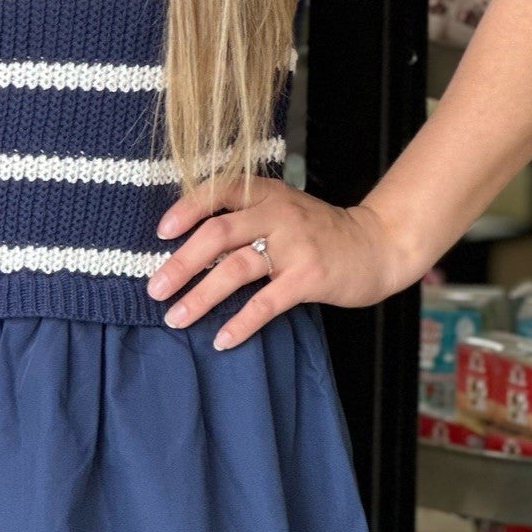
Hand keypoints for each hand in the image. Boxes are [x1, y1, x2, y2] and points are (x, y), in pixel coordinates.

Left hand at [145, 176, 411, 348]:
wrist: (377, 245)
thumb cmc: (319, 231)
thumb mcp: (283, 209)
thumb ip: (246, 216)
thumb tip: (188, 241)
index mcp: (267, 193)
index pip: (219, 191)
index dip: (187, 209)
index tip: (160, 232)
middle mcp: (279, 214)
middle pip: (218, 233)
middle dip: (181, 263)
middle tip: (154, 288)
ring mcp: (296, 246)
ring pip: (236, 269)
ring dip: (200, 296)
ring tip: (175, 317)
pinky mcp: (310, 277)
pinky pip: (267, 303)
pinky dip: (241, 323)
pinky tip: (221, 339)